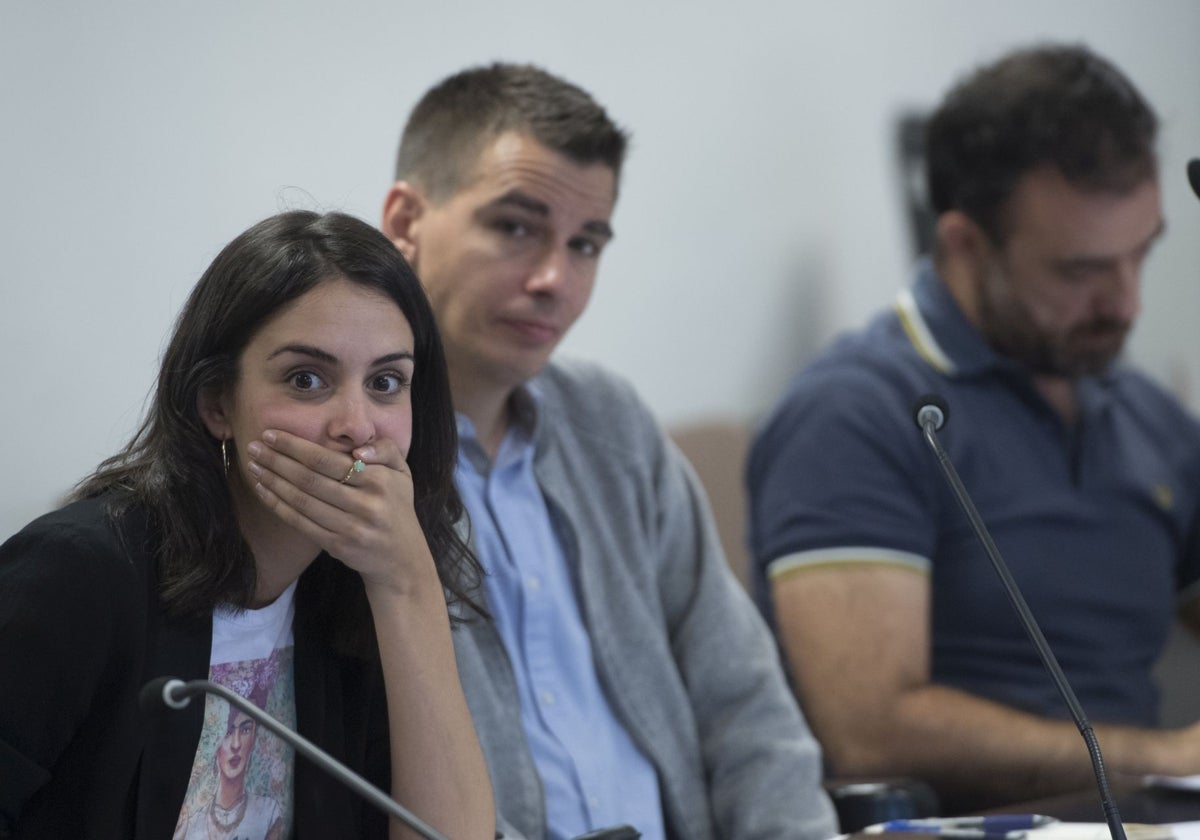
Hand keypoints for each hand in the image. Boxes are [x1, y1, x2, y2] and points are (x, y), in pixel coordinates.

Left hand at [245, 430, 436, 592]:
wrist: (401, 558)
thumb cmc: (397, 507)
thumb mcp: (403, 474)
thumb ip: (385, 450)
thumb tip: (358, 449)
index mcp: (379, 481)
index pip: (328, 460)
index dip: (295, 446)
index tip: (271, 435)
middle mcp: (365, 504)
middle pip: (310, 478)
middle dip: (277, 460)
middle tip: (253, 447)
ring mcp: (350, 527)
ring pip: (301, 500)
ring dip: (273, 481)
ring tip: (253, 465)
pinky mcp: (337, 545)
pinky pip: (300, 522)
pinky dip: (278, 505)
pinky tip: (263, 490)